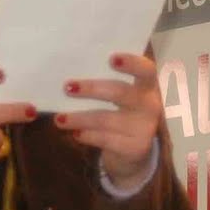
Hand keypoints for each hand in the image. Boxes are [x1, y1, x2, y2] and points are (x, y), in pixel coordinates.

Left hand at [55, 53, 160, 190]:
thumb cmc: (121, 112)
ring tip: (59, 119)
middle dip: (91, 89)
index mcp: (147, 85)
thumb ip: (105, 81)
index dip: (132, 63)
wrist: (133, 150)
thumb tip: (70, 72)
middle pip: (120, 93)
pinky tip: (75, 133)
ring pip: (106, 119)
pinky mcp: (135, 147)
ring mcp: (145, 128)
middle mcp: (150, 105)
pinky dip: (87, 136)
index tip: (112, 58)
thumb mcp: (120, 95)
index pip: (146, 70)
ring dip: (80, 118)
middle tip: (67, 87)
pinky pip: (105, 139)